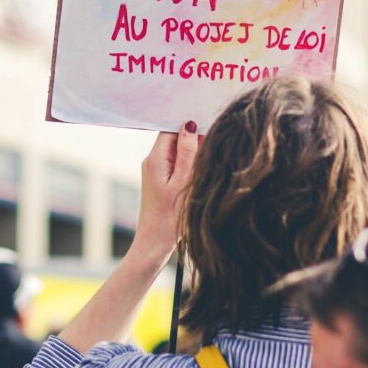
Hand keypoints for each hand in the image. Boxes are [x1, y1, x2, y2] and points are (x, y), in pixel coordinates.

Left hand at [131, 121, 199, 261]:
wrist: (155, 244)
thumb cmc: (170, 218)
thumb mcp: (183, 183)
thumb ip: (187, 153)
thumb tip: (189, 125)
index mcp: (155, 159)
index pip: (171, 128)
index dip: (189, 124)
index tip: (208, 124)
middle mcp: (152, 161)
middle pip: (174, 137)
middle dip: (193, 138)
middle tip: (214, 142)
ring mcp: (156, 170)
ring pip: (177, 150)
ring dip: (193, 152)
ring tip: (209, 158)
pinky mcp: (161, 180)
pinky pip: (176, 162)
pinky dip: (189, 163)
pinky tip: (200, 171)